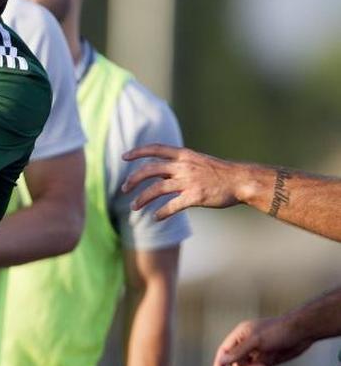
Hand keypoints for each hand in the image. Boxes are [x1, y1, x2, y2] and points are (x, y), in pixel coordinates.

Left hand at [122, 144, 243, 219]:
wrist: (241, 180)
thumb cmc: (218, 172)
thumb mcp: (196, 161)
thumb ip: (176, 165)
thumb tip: (156, 172)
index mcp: (183, 155)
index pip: (155, 149)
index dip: (138, 151)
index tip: (124, 156)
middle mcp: (183, 166)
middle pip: (149, 170)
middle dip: (133, 180)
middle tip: (124, 189)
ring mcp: (189, 182)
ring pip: (156, 190)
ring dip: (142, 199)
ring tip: (134, 207)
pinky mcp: (195, 197)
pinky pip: (172, 206)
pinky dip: (161, 213)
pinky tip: (156, 217)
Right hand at [212, 315, 311, 365]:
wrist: (301, 332)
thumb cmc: (278, 331)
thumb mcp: (256, 341)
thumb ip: (238, 352)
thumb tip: (221, 360)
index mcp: (240, 335)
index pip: (224, 351)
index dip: (219, 364)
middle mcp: (246, 345)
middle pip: (235, 363)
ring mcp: (257, 355)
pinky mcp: (267, 362)